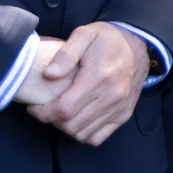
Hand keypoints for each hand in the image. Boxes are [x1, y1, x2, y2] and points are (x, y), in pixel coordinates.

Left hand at [24, 22, 148, 146]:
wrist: (138, 43)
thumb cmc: (107, 39)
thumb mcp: (84, 35)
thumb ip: (65, 54)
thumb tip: (49, 74)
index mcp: (98, 77)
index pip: (64, 108)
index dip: (43, 112)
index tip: (34, 107)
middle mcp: (111, 96)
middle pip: (71, 124)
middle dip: (51, 120)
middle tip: (45, 109)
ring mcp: (119, 107)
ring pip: (82, 133)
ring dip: (65, 128)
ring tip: (60, 114)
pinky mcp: (123, 114)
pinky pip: (97, 137)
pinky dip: (82, 134)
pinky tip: (77, 120)